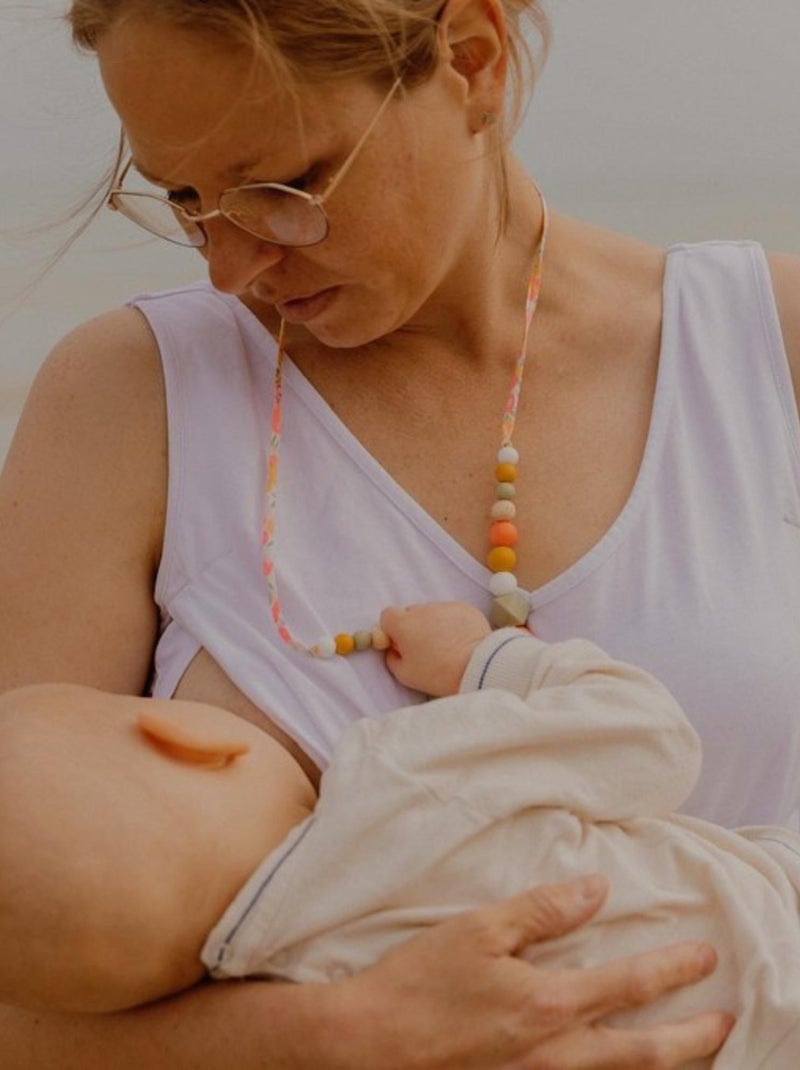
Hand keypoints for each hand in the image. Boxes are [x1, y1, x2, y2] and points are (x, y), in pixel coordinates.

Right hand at [318, 875, 732, 1068]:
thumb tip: (595, 890)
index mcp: (548, 1004)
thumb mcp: (479, 931)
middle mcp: (557, 1056)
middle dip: (695, 1036)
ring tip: (693, 1050)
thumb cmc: (420, 983)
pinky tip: (623, 1065)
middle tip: (726, 1021)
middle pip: (648, 1053)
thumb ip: (543, 910)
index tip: (704, 954)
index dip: (674, 968)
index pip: (631, 984)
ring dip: (667, 1064)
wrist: (371, 1047)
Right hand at [380, 602, 491, 694]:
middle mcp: (423, 609)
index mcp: (404, 624)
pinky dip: (453, 624)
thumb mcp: (405, 675)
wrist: (477, 666)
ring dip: (435, 625)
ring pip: (433, 613)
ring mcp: (445, 606)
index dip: (392, 629)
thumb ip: (392, 657)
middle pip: (411, 613)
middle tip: (426, 648)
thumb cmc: (438, 673)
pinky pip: (452, 613)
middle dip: (414, 627)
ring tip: (447, 647)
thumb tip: (394, 649)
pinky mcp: (464, 608)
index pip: (388, 615)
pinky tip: (461, 641)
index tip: (400, 643)